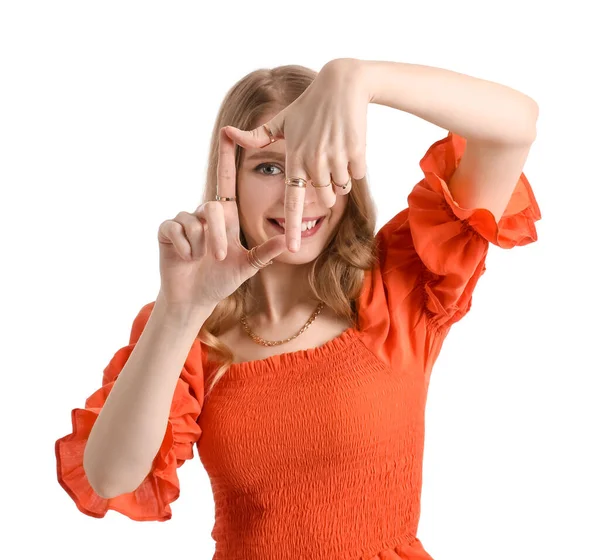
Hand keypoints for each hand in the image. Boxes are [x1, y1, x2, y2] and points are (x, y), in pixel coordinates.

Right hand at [156, 128, 289, 309]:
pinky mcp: (167, 231)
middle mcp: (205, 214)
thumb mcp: (247, 266)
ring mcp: (184, 221)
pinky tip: (186, 258)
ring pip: (192, 219)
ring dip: (199, 244)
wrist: (195, 298)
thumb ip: (266, 252)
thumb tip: (288, 240)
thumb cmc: (221, 279)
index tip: (229, 132)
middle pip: (212, 207)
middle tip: (220, 256)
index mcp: (226, 216)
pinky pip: (173, 228)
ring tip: (200, 259)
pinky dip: (182, 246)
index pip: (227, 181)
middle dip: (217, 234)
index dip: (227, 157)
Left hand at [223, 58, 368, 251]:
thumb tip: (228, 134)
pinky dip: (356, 165)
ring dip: (342, 178)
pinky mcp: (356, 153)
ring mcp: (336, 158)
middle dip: (327, 190)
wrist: (342, 84)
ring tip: (337, 152)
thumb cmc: (310, 105)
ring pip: (342, 187)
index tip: (293, 249)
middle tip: (326, 166)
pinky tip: (349, 144)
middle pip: (324, 198)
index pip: (292, 202)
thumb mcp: (282, 120)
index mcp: (294, 160)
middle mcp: (313, 163)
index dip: (292, 228)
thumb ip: (258, 137)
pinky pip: (357, 174)